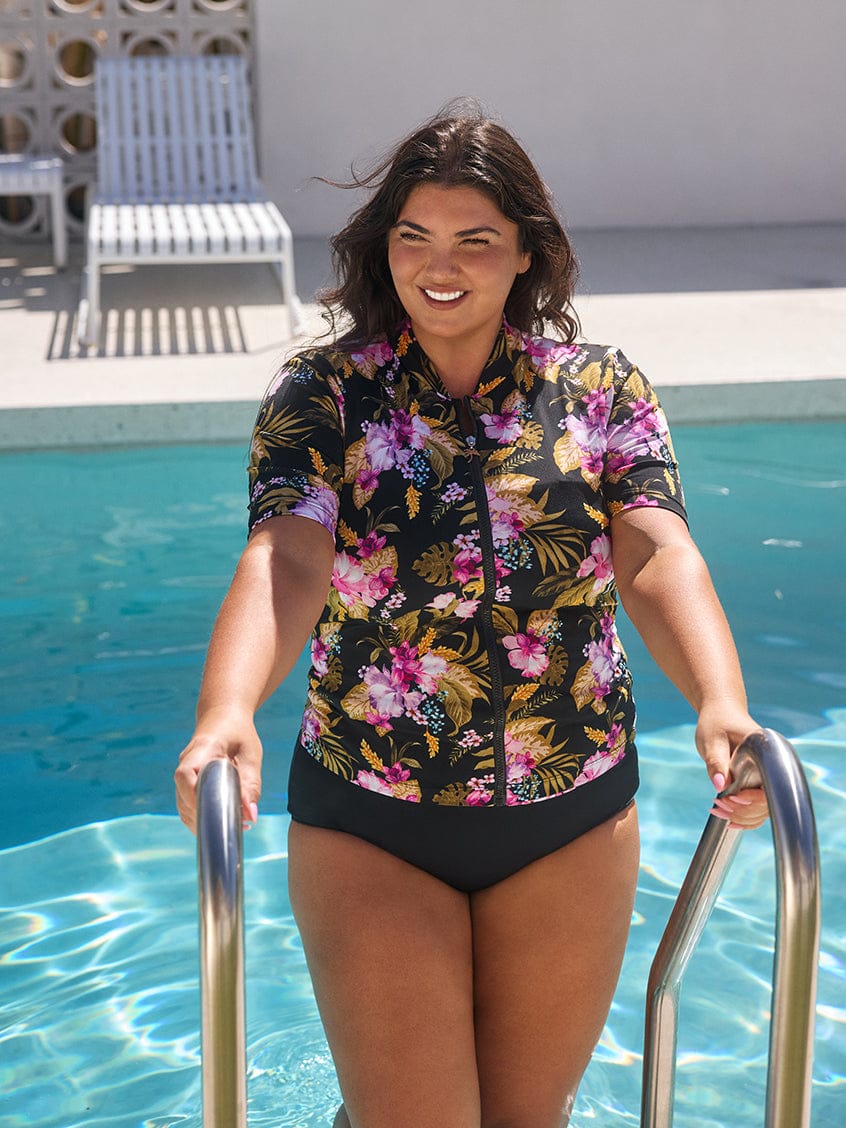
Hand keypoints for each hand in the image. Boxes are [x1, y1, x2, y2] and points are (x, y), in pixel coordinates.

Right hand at [174, 708, 262, 833]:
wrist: (223, 717)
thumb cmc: (239, 734)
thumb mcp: (251, 756)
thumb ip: (251, 785)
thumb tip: (250, 816)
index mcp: (203, 749)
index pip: (186, 775)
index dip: (195, 797)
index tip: (216, 814)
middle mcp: (186, 762)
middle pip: (183, 798)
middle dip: (206, 817)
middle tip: (237, 826)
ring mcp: (183, 774)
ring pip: (184, 806)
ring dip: (205, 821)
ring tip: (235, 827)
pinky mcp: (186, 783)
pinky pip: (188, 806)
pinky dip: (202, 817)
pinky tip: (223, 822)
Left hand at [695, 702, 768, 829]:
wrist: (721, 712)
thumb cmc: (716, 722)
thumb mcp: (711, 739)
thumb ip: (717, 762)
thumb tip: (721, 785)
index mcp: (766, 753)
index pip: (771, 786)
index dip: (752, 799)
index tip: (729, 798)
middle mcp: (771, 766)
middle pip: (768, 803)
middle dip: (742, 811)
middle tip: (717, 806)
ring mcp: (766, 776)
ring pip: (763, 809)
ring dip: (742, 816)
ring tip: (717, 810)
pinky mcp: (758, 782)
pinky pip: (757, 807)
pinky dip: (744, 816)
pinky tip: (728, 818)